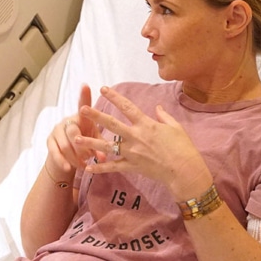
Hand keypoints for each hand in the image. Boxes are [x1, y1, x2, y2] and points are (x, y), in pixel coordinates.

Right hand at [44, 84, 97, 182]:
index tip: (86, 86)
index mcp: (81, 118)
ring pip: (65, 144)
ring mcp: (57, 130)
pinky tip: (68, 168)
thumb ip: (100, 147)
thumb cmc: (86, 143)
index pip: (83, 104)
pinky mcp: (49, 141)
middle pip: (73, 131)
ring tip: (83, 165)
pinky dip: (63, 161)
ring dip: (75, 157)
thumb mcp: (95, 142)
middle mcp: (67, 121)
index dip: (84, 95)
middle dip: (81, 147)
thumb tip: (104, 157)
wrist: (67, 156)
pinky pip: (55, 152)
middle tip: (88, 157)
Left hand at [78, 86, 211, 198]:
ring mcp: (132, 153)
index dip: (114, 96)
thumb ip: (163, 116)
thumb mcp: (175, 127)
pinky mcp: (132, 166)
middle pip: (111, 124)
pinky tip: (88, 167)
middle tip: (81, 109)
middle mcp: (136, 137)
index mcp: (146, 125)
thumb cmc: (183, 148)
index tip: (103, 88)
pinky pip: (113, 167)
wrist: (185, 171)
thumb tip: (157, 107)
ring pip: (107, 146)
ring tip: (75, 139)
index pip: (127, 107)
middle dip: (96, 116)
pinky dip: (100, 168)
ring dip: (90, 142)